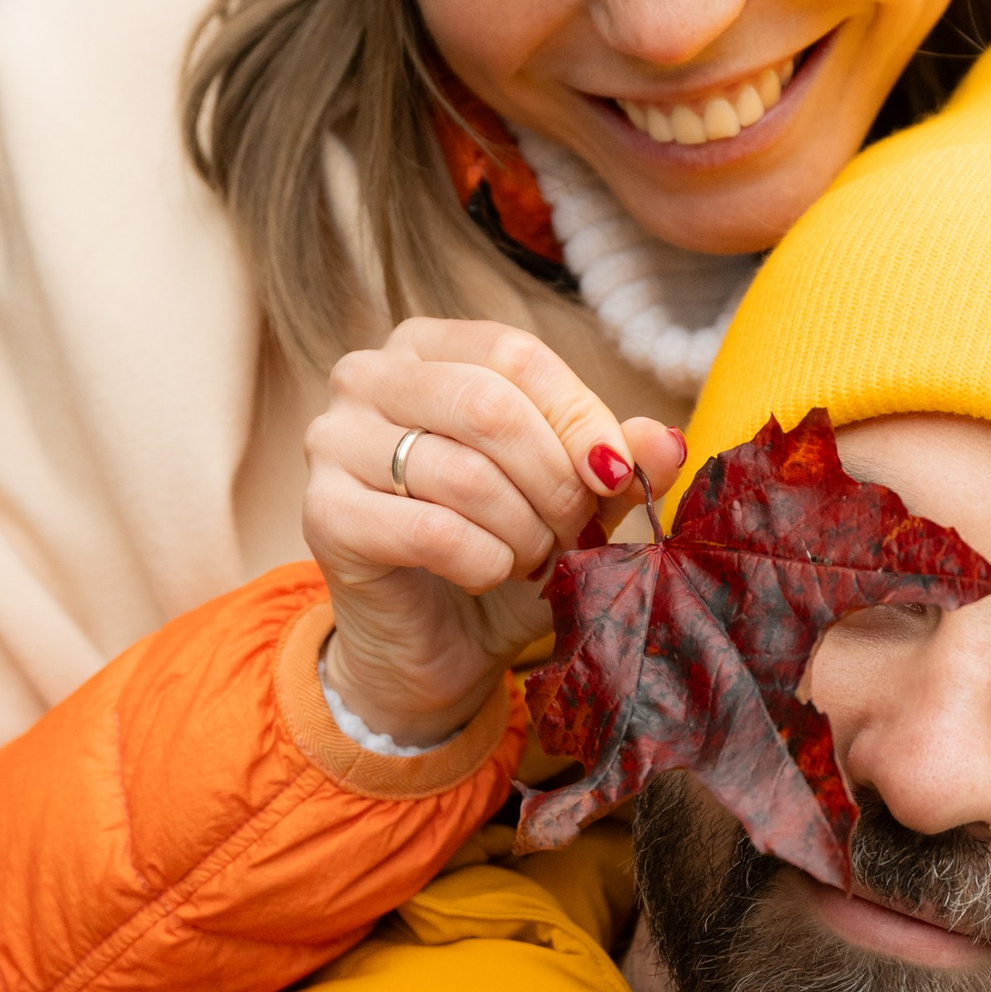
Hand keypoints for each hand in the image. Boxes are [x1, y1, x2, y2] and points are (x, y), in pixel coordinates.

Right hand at [303, 321, 685, 746]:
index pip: (516, 354)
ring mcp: (332, 441)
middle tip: (574, 533)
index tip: (615, 477)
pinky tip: (486, 576)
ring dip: (523, 531)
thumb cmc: (499, 550)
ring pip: (465, 474)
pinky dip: (484, 564)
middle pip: (491, 407)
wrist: (434, 645)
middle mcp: (367, 376)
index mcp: (428, 346)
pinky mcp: (323, 513)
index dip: (580, 418)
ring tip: (532, 557)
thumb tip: (668, 441)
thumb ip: (614, 459)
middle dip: (555, 482)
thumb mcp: (570, 498)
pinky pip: (432, 532)